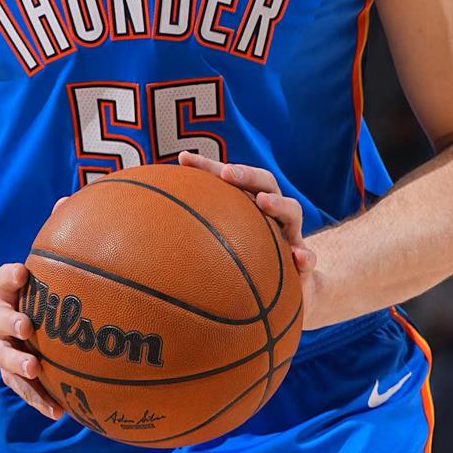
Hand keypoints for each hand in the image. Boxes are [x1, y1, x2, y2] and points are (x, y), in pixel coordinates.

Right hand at [0, 262, 62, 420]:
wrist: (11, 328)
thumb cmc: (38, 302)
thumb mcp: (44, 286)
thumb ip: (65, 275)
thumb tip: (112, 263)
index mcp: (7, 294)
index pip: (3, 280)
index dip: (11, 276)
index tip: (23, 273)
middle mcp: (0, 321)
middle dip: (12, 324)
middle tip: (26, 327)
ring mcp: (3, 349)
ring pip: (5, 358)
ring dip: (19, 364)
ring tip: (34, 369)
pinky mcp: (12, 374)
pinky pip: (23, 388)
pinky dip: (39, 399)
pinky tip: (57, 410)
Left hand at [177, 152, 326, 328]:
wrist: (291, 293)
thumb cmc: (248, 264)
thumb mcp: (223, 252)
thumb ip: (195, 242)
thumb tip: (144, 238)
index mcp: (249, 206)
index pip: (229, 179)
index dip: (207, 167)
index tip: (183, 159)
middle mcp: (271, 215)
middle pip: (264, 183)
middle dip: (246, 175)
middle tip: (227, 173)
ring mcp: (290, 236)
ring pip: (292, 212)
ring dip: (278, 204)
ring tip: (264, 203)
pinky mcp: (303, 262)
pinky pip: (308, 259)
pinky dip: (304, 257)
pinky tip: (298, 259)